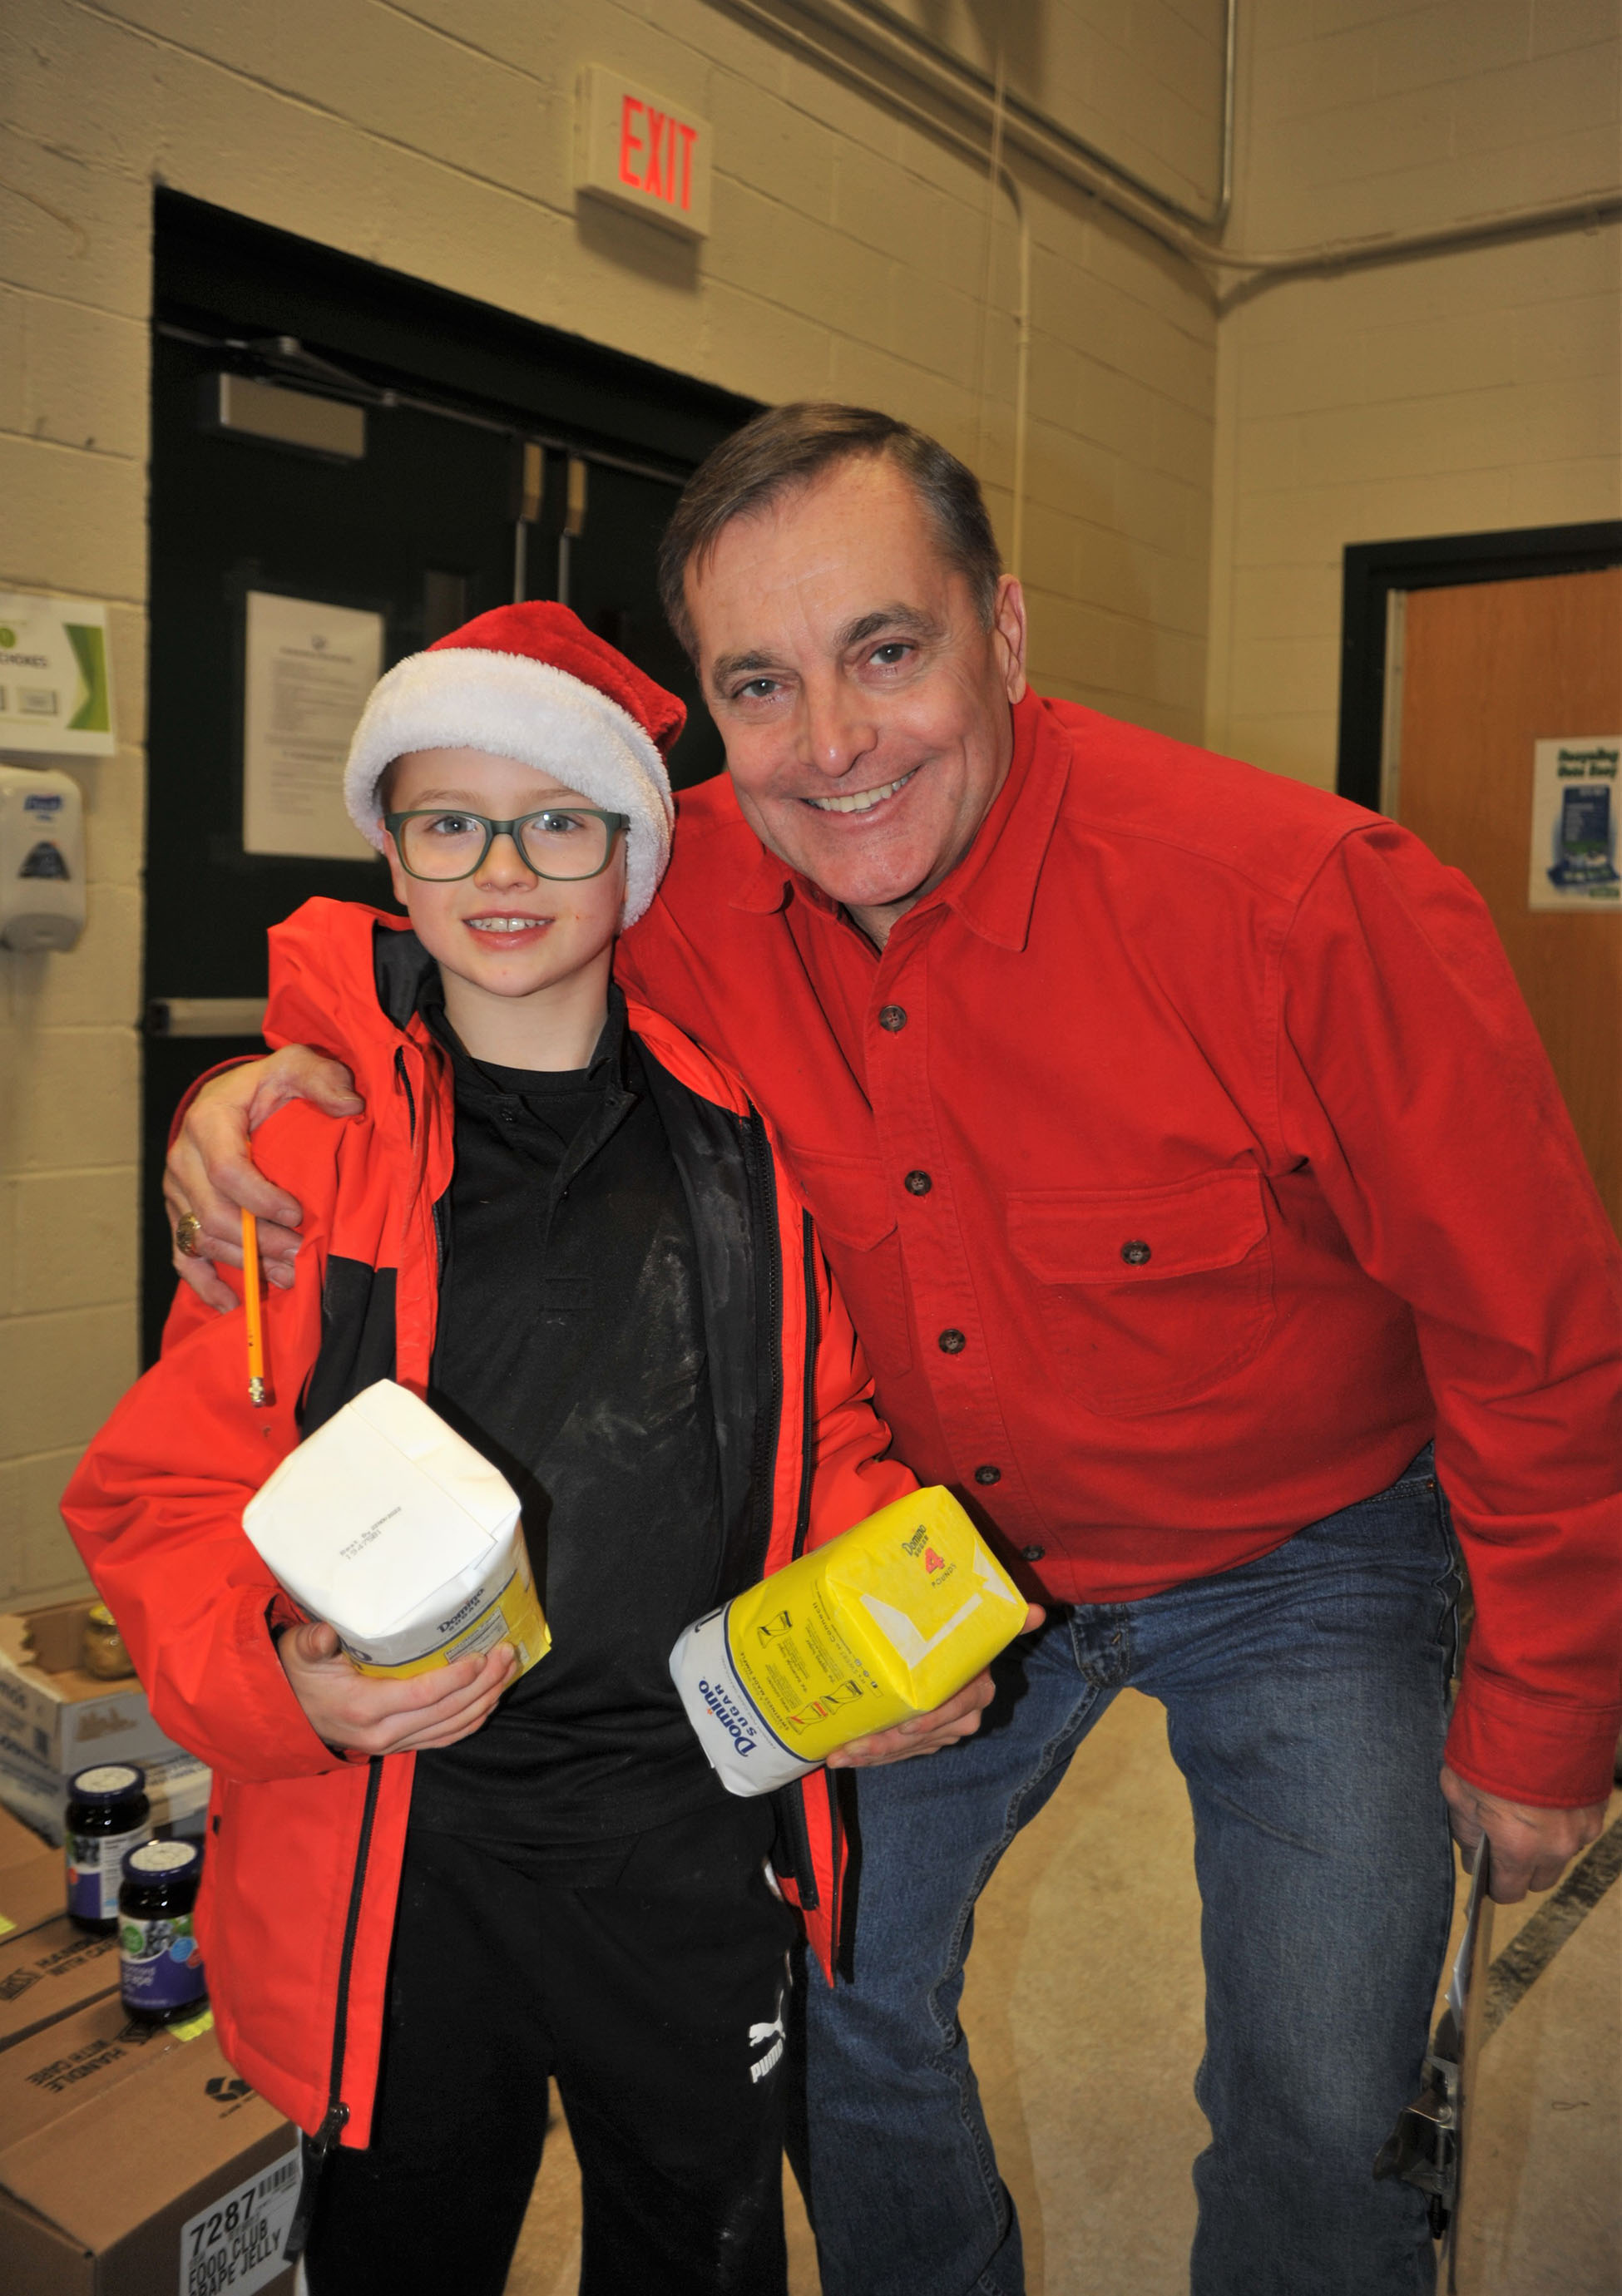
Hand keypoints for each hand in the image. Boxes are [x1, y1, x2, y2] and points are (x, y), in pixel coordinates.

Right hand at [165, 1047, 362, 1309]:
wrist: (231, 1098)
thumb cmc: (267, 1084)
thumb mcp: (297, 1065)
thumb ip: (323, 1078)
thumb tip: (351, 1104)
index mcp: (208, 1122)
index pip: (227, 1171)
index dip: (260, 1200)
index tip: (298, 1214)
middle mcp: (183, 1158)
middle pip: (214, 1215)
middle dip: (260, 1241)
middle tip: (302, 1254)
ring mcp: (176, 1191)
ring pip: (202, 1240)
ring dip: (246, 1265)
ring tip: (290, 1275)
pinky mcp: (178, 1214)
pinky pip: (183, 1258)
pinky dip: (206, 1285)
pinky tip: (234, 1304)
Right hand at [278, 1620, 516, 1754]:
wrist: (288, 1711)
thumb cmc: (299, 1673)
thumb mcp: (300, 1652)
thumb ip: (312, 1643)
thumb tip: (324, 1634)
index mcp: (364, 1707)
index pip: (423, 1695)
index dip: (456, 1678)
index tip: (481, 1656)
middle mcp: (384, 1732)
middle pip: (447, 1711)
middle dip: (484, 1684)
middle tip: (508, 1654)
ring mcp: (394, 1743)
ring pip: (452, 1727)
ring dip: (485, 1700)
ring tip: (508, 1671)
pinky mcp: (400, 1745)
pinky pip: (444, 1738)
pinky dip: (472, 1721)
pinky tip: (489, 1700)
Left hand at [827, 1604, 1045, 1768]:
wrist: (952, 1648)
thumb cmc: (958, 1633)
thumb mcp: (977, 1625)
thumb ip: (1007, 1622)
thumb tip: (1040, 1611)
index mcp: (976, 1687)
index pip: (954, 1707)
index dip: (932, 1719)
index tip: (905, 1724)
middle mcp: (965, 1713)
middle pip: (924, 1734)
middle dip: (886, 1744)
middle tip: (850, 1747)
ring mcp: (945, 1730)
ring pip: (909, 1748)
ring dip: (873, 1754)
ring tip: (839, 1755)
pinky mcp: (928, 1739)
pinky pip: (902, 1752)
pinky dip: (875, 1756)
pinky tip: (847, 1755)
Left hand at [1439, 1762, 1606, 1903]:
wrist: (1537, 1706)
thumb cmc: (1491, 1746)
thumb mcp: (1458, 1788)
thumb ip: (1465, 1830)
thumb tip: (1471, 1854)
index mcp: (1519, 1846)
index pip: (1509, 1891)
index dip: (1494, 1884)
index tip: (1486, 1872)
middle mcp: (1556, 1845)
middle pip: (1539, 1879)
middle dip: (1520, 1868)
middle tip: (1501, 1839)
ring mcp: (1581, 1827)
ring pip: (1560, 1855)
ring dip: (1544, 1845)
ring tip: (1522, 1812)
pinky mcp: (1596, 1807)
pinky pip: (1577, 1831)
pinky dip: (1561, 1823)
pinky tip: (1543, 1799)